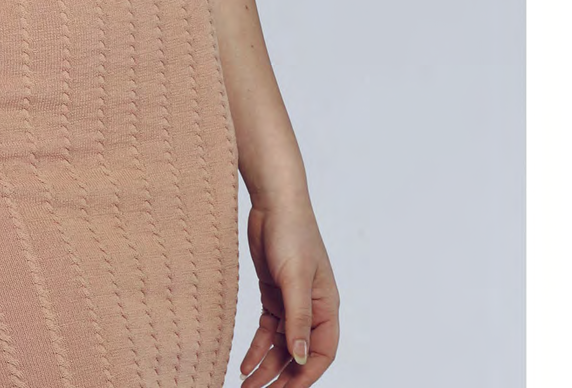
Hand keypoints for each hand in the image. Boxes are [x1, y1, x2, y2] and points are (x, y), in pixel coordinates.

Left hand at [238, 196, 339, 385]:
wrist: (273, 202)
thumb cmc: (292, 234)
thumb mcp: (294, 279)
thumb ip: (298, 320)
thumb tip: (300, 360)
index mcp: (326, 306)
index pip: (321, 353)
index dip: (305, 375)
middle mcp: (311, 308)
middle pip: (298, 354)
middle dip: (281, 377)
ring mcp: (291, 302)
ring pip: (281, 346)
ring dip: (266, 367)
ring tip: (247, 386)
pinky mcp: (273, 294)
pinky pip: (267, 331)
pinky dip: (257, 348)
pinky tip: (245, 364)